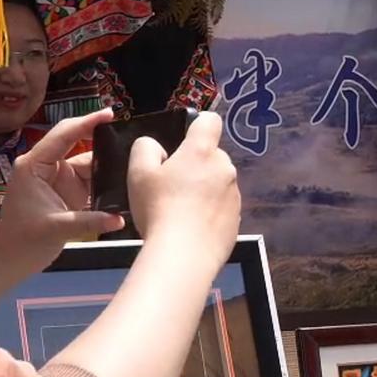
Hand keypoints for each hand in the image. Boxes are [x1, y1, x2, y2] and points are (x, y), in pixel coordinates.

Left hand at [0, 110, 126, 275]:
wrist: (9, 259)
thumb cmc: (21, 241)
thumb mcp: (54, 229)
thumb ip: (88, 222)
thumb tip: (119, 218)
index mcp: (35, 166)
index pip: (63, 136)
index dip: (86, 122)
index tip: (110, 113)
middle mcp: (49, 167)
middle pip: (80, 145)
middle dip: (104, 140)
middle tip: (133, 138)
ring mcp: (61, 179)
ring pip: (91, 164)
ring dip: (110, 165)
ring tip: (137, 163)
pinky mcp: (71, 193)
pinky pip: (94, 181)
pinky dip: (109, 181)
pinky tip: (128, 181)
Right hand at [128, 112, 240, 260]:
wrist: (184, 255)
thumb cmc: (158, 208)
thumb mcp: (138, 173)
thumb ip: (145, 149)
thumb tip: (156, 146)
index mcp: (203, 151)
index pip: (210, 121)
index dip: (196, 126)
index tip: (182, 142)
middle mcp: (225, 168)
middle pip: (212, 156)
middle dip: (195, 164)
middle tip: (171, 185)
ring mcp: (235, 194)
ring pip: (218, 182)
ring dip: (204, 189)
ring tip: (179, 210)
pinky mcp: (237, 219)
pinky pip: (222, 206)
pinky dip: (210, 212)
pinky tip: (191, 227)